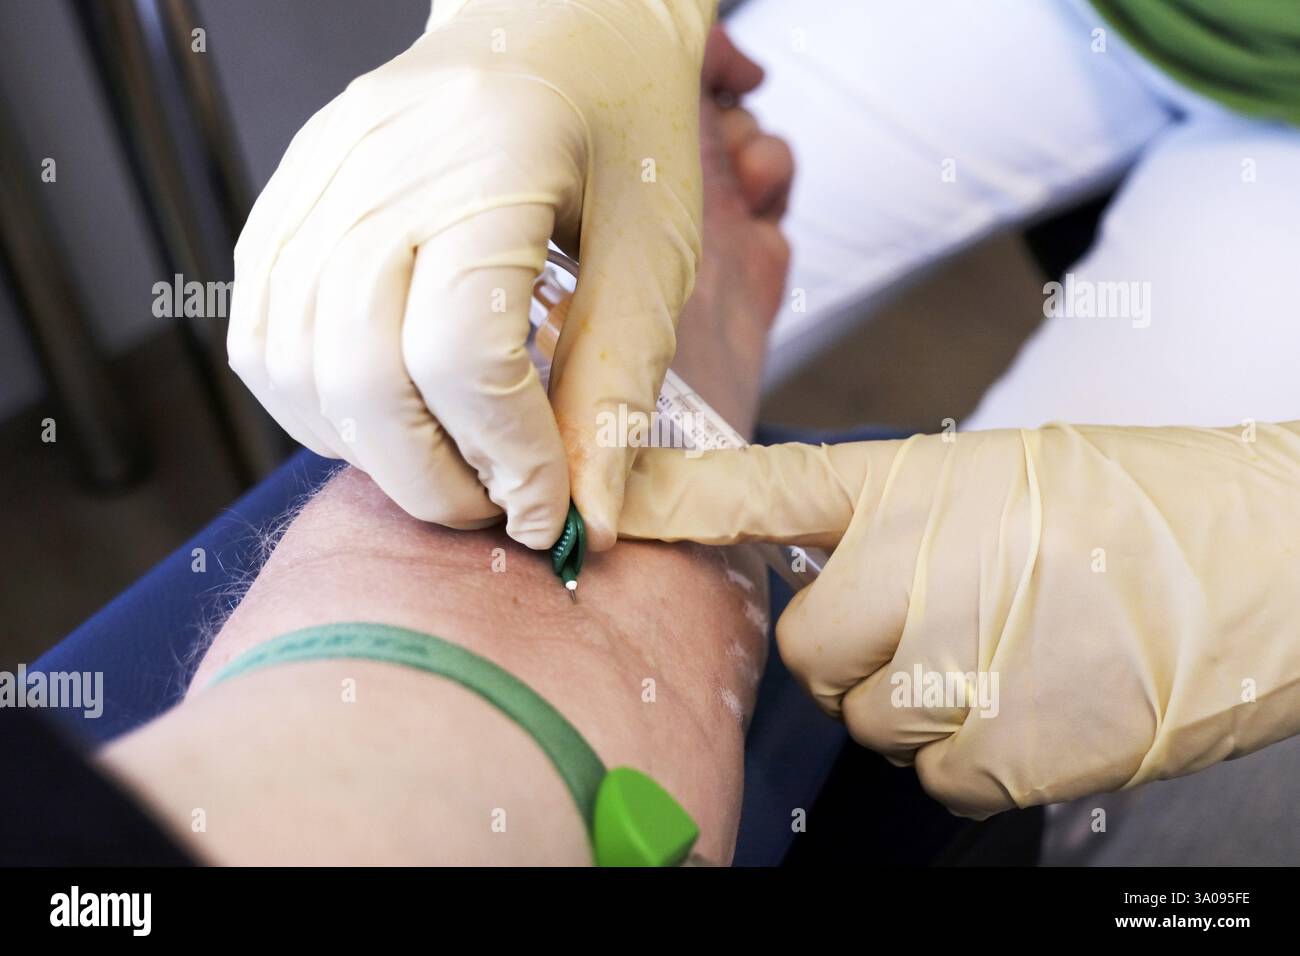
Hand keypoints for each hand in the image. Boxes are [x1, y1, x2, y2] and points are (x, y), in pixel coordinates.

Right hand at [228, 0, 718, 548]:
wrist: (558, 23)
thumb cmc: (620, 122)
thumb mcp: (653, 253)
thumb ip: (615, 389)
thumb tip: (585, 519)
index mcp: (492, 161)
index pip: (462, 352)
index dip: (506, 457)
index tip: (548, 508)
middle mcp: (380, 164)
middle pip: (358, 373)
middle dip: (432, 479)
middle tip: (497, 505)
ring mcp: (317, 178)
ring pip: (292, 365)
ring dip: (370, 453)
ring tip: (448, 465)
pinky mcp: (287, 199)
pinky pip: (260, 334)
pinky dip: (316, 406)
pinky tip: (385, 417)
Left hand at [618, 421, 1299, 816]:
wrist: (1268, 565)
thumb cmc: (1140, 511)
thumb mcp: (1004, 481)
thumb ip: (905, 523)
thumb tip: (838, 560)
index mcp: (913, 486)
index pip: (761, 490)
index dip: (679, 500)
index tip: (615, 500)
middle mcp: (914, 567)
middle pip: (810, 650)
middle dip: (856, 654)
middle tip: (933, 632)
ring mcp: (954, 661)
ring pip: (869, 720)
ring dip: (918, 707)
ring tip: (1006, 661)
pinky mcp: (1004, 748)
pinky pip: (934, 774)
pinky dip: (971, 757)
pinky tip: (1035, 708)